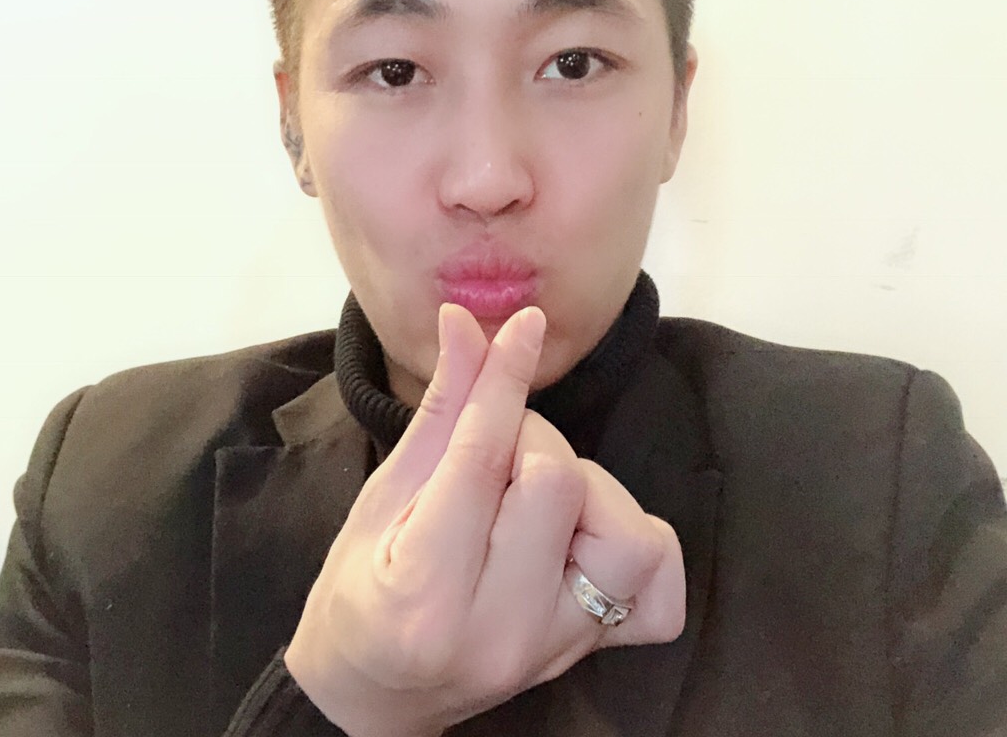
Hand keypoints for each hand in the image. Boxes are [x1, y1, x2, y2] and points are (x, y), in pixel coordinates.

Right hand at [285, 304, 684, 736]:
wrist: (376, 696)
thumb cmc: (360, 591)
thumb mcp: (382, 496)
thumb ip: (440, 409)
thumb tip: (466, 322)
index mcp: (426, 590)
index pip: (482, 458)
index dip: (505, 379)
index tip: (524, 325)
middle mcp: (502, 629)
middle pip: (559, 483)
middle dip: (530, 440)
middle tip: (491, 455)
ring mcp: (556, 648)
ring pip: (624, 530)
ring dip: (583, 488)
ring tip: (531, 499)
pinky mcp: (591, 652)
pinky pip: (658, 582)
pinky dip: (630, 535)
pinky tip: (581, 530)